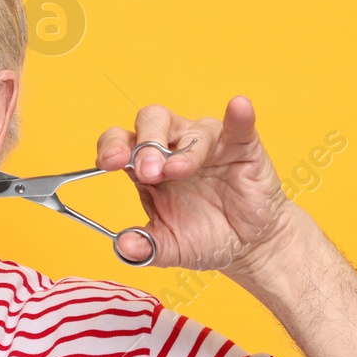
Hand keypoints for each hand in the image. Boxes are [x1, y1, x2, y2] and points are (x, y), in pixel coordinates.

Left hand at [95, 95, 298, 275]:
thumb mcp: (168, 248)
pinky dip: (238, 116)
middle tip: (147, 171)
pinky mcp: (241, 146)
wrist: (247, 247)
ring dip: (182, 149)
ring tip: (178, 171)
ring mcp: (207, 144)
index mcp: (147, 167)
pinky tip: (238, 107)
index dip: (111, 146)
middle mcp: (173, 147)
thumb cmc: (204, 238)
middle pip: (150, 122)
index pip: (121, 142)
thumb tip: (124, 247)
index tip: (108, 163)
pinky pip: (238, 126)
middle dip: (145, 143)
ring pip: (189, 128)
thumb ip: (145, 248)